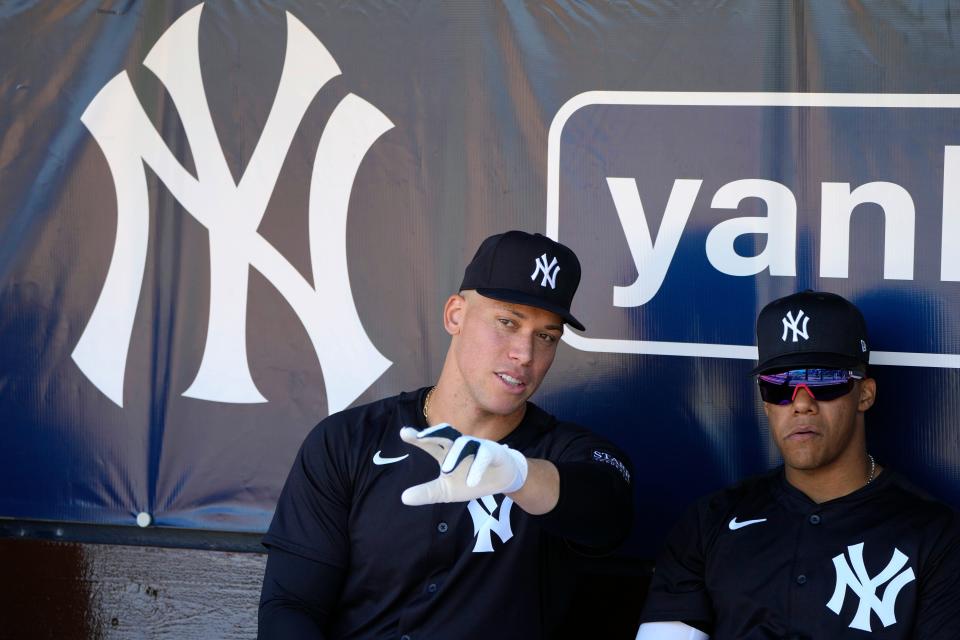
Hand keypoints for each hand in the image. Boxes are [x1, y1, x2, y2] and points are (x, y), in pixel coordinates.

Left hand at [399, 424, 527, 504]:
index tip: (403, 433)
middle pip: (444, 434)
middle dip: (432, 433)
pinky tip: (471, 482)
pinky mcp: (493, 452)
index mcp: (446, 452)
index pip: (429, 442)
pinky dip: (477, 468)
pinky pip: (484, 456)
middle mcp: (459, 445)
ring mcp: (476, 446)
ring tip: (446, 470)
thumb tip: (403, 498)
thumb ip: (427, 492)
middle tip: (419, 437)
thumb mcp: (446, 491)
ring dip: (455, 455)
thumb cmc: (470, 479)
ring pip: (464, 443)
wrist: (501, 479)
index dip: (417, 437)